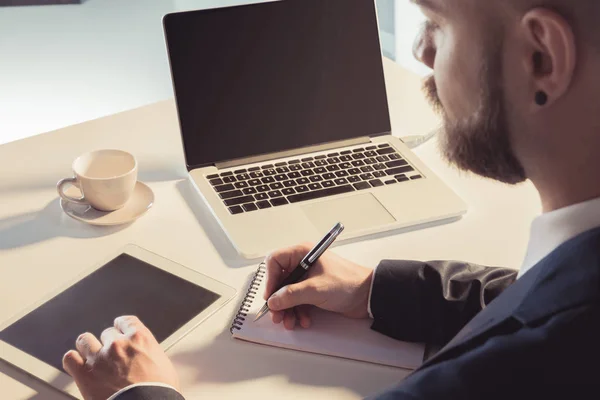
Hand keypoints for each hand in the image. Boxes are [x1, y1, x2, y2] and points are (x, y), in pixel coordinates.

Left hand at [62, 316, 179, 399]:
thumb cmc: (159, 391)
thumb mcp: (162, 364)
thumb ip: (148, 352)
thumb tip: (143, 356)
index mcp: (139, 338)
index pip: (125, 321)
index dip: (121, 327)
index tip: (120, 331)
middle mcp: (118, 344)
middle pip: (107, 333)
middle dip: (108, 344)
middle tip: (112, 356)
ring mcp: (99, 358)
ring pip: (84, 340)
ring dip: (88, 348)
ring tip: (91, 357)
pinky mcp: (84, 375)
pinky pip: (70, 358)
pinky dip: (73, 361)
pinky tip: (78, 365)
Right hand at [264, 243, 372, 329]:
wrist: (369, 295)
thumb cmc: (348, 283)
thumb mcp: (315, 289)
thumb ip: (290, 295)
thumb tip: (273, 301)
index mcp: (303, 253)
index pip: (275, 261)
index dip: (270, 279)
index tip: (270, 296)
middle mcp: (304, 263)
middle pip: (280, 281)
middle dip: (278, 300)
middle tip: (277, 315)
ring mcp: (309, 277)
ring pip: (288, 293)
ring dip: (288, 309)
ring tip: (290, 322)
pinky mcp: (315, 290)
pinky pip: (299, 300)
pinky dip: (299, 311)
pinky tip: (304, 320)